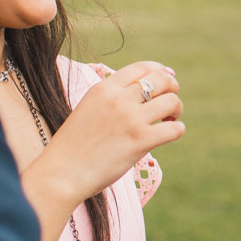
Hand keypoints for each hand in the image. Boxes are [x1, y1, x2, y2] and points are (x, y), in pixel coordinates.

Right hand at [27, 60, 183, 210]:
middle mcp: (118, 99)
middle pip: (162, 80)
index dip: (160, 72)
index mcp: (104, 88)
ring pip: (172, 101)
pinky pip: (174, 129)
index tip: (167, 81)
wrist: (62, 173)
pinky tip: (169, 134)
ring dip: (176, 110)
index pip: (143, 68)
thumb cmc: (74, 146)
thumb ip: (112, 97)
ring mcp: (130, 119)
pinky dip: (178, 130)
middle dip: (172, 89)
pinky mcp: (140, 140)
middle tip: (168, 105)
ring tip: (168, 121)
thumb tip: (144, 89)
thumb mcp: (88, 108)